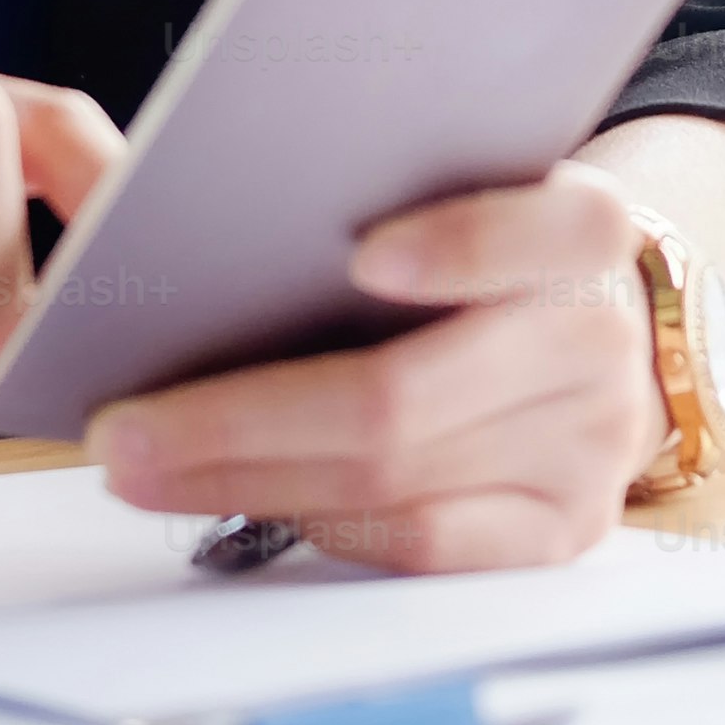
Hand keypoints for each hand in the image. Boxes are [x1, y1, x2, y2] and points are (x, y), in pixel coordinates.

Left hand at [83, 163, 670, 570]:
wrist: (587, 336)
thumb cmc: (480, 252)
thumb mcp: (448, 189)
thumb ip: (341, 182)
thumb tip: (128, 181)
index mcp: (586, 229)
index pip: (546, 228)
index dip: (461, 243)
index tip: (359, 256)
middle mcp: (601, 341)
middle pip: (410, 393)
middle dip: (242, 418)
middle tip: (122, 426)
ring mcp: (590, 450)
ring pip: (397, 482)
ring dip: (246, 481)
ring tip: (139, 466)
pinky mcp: (560, 532)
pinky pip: (421, 544)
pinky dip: (315, 521)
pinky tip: (229, 499)